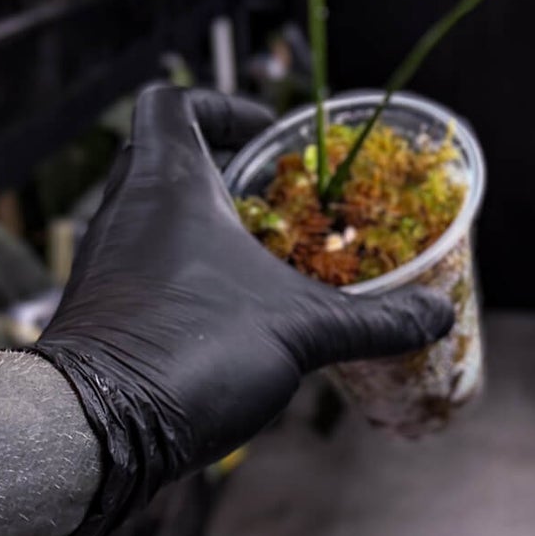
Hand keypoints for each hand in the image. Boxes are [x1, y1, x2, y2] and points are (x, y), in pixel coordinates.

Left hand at [33, 85, 453, 535]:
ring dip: (208, 227)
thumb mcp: (302, 330)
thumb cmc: (192, 349)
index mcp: (166, 183)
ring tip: (268, 261)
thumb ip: (374, 320)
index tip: (270, 140)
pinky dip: (188, 272)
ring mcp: (107, 262)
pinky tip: (235, 313)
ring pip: (157, 217)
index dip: (222, 107)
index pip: (173, 102)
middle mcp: (126, 210)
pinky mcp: (103, 310)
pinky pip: (147, 266)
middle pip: (167, 157)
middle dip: (226, 173)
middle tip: (280, 202)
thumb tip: (438, 316)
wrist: (96, 432)